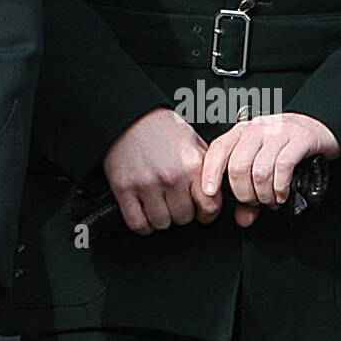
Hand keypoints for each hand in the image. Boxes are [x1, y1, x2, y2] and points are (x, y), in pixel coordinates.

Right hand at [102, 107, 220, 234]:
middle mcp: (171, 177)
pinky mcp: (124, 189)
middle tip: (175, 200)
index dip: (206, 212)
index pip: (209, 207)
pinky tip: (144, 213)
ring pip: (162, 223)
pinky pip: (138, 223)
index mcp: (192, 164)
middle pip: (184, 218)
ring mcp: (146, 184)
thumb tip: (216, 194)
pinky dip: (142, 224)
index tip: (200, 211)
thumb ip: (206, 168)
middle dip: (181, 212)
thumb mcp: (193, 141)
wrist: (128, 115)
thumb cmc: (161, 128)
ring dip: (161, 218)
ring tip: (159, 203)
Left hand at [201, 112, 340, 226]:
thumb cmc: (285, 147)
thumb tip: (242, 219)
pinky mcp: (300, 138)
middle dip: (244, 193)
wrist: (318, 128)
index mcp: (242, 131)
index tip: (210, 194)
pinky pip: (283, 167)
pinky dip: (280, 187)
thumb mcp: (262, 164)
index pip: (219, 149)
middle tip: (255, 202)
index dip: (211, 173)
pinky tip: (282, 195)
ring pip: (260, 170)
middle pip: (238, 166)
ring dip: (264, 194)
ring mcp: (279, 131)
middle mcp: (257, 129)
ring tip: (270, 201)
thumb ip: (249, 190)